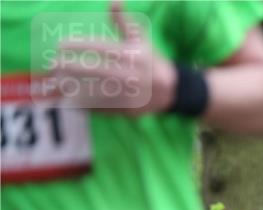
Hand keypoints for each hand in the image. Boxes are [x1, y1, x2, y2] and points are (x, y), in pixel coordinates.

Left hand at [49, 1, 176, 113]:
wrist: (173, 90)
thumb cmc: (150, 61)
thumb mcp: (140, 40)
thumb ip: (123, 22)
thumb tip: (114, 0)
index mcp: (132, 55)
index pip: (100, 48)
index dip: (78, 46)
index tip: (61, 45)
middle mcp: (131, 73)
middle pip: (95, 69)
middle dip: (70, 67)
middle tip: (52, 64)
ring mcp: (130, 93)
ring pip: (95, 90)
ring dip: (74, 87)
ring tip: (57, 83)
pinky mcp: (128, 109)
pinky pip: (102, 107)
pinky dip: (86, 105)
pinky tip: (72, 100)